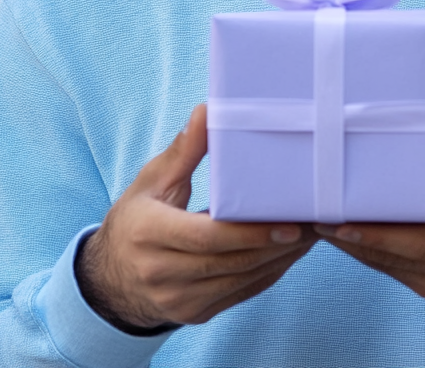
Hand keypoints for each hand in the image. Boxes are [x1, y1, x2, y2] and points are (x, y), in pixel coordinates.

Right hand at [76, 105, 314, 330]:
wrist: (111, 277)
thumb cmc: (136, 218)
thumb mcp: (151, 180)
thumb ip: (183, 150)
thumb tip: (207, 111)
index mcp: (148, 233)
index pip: (205, 237)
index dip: (249, 232)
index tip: (286, 223)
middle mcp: (160, 272)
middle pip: (229, 261)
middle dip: (274, 244)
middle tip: (312, 222)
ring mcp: (178, 299)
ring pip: (240, 281)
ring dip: (279, 259)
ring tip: (310, 234)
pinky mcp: (194, 313)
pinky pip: (240, 294)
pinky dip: (268, 274)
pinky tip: (288, 253)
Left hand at [313, 68, 424, 311]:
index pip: (408, 241)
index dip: (367, 231)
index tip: (330, 215)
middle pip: (382, 255)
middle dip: (343, 230)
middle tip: (306, 201)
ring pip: (380, 264)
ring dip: (349, 240)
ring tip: (313, 209)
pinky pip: (389, 267)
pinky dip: (366, 247)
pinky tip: (341, 225)